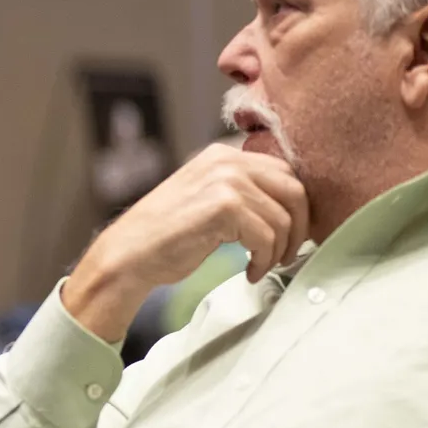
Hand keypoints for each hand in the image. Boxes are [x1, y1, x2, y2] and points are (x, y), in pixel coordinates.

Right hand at [63, 145, 308, 342]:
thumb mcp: (206, 199)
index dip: (297, 208)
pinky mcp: (224, 207)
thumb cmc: (164, 237)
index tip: (292, 235)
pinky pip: (267, 237)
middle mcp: (226, 161)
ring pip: (284, 218)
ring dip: (279, 250)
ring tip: (262, 266)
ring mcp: (225, 181)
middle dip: (299, 228)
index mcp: (222, 156)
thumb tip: (289, 208)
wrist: (128, 255)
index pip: (284, 173)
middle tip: (286, 254)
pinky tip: (249, 271)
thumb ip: (241, 192)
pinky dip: (264, 260)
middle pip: (294, 190)